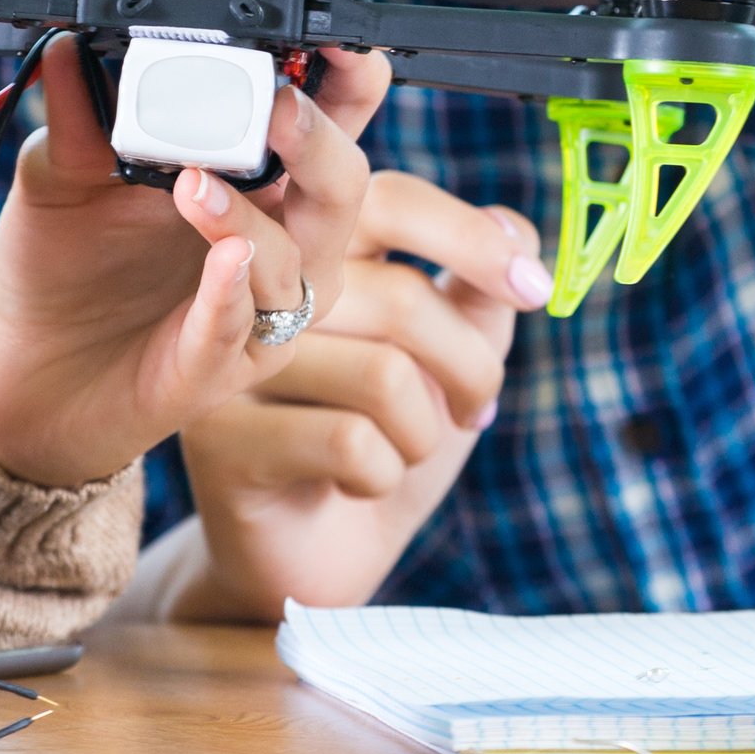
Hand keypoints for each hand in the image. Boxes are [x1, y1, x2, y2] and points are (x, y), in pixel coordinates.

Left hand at [0, 44, 389, 487]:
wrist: (29, 368)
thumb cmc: (68, 265)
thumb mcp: (64, 175)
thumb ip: (78, 117)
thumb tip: (71, 48)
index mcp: (262, 174)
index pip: (338, 116)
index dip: (351, 75)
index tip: (333, 40)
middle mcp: (280, 240)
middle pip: (343, 185)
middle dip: (320, 142)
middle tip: (278, 106)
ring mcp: (257, 309)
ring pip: (294, 263)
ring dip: (251, 218)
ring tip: (193, 184)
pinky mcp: (217, 370)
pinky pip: (238, 330)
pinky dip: (231, 295)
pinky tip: (222, 261)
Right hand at [165, 172, 549, 619]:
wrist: (313, 553)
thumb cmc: (383, 438)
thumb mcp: (446, 358)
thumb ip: (475, 288)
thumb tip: (511, 223)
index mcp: (313, 247)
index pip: (390, 200)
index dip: (471, 239)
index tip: (535, 290)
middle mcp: (259, 290)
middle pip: (401, 300)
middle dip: (471, 368)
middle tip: (477, 410)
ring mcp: (231, 361)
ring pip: (385, 377)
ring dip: (424, 434)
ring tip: (401, 451)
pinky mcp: (219, 437)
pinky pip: (349, 443)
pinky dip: (383, 476)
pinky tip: (355, 483)